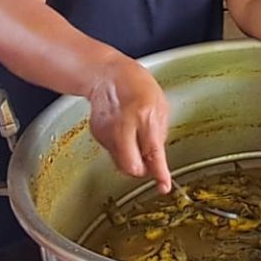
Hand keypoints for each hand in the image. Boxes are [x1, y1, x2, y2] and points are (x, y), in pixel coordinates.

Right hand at [86, 57, 172, 192]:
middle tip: (148, 162)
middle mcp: (122, 126)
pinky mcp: (97, 134)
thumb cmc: (137, 85)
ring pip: (120, 162)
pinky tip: (123, 130)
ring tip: (134, 135)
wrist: (107, 75)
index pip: (153, 152)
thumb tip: (158, 160)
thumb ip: (160, 134)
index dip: (159, 173)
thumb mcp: (161, 105)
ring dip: (131, 157)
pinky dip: (121, 147)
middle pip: (131, 167)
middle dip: (141, 170)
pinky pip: (112, 152)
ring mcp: (106, 132)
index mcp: (144, 116)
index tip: (163, 186)